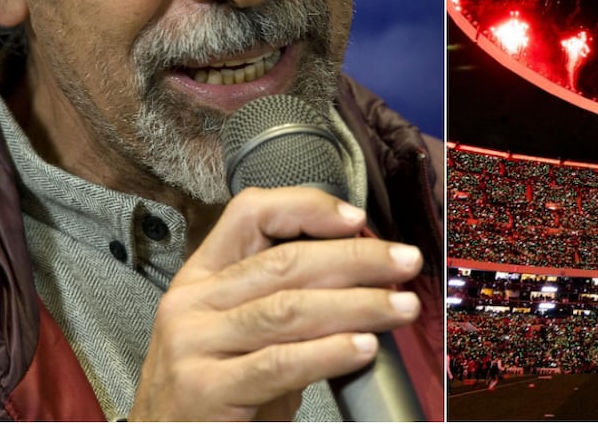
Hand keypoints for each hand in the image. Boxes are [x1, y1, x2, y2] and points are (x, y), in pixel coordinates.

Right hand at [129, 187, 423, 420]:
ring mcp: (195, 346)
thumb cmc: (215, 390)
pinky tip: (363, 347)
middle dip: (356, 259)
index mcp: (202, 277)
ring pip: (289, 308)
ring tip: (399, 307)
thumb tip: (365, 276)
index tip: (357, 219)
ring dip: (357, 304)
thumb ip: (283, 298)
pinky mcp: (206, 390)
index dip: (307, 207)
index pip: (250, 214)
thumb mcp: (239, 332)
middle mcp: (193, 303)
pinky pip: (280, 363)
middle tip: (405, 263)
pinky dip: (329, 352)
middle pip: (285, 261)